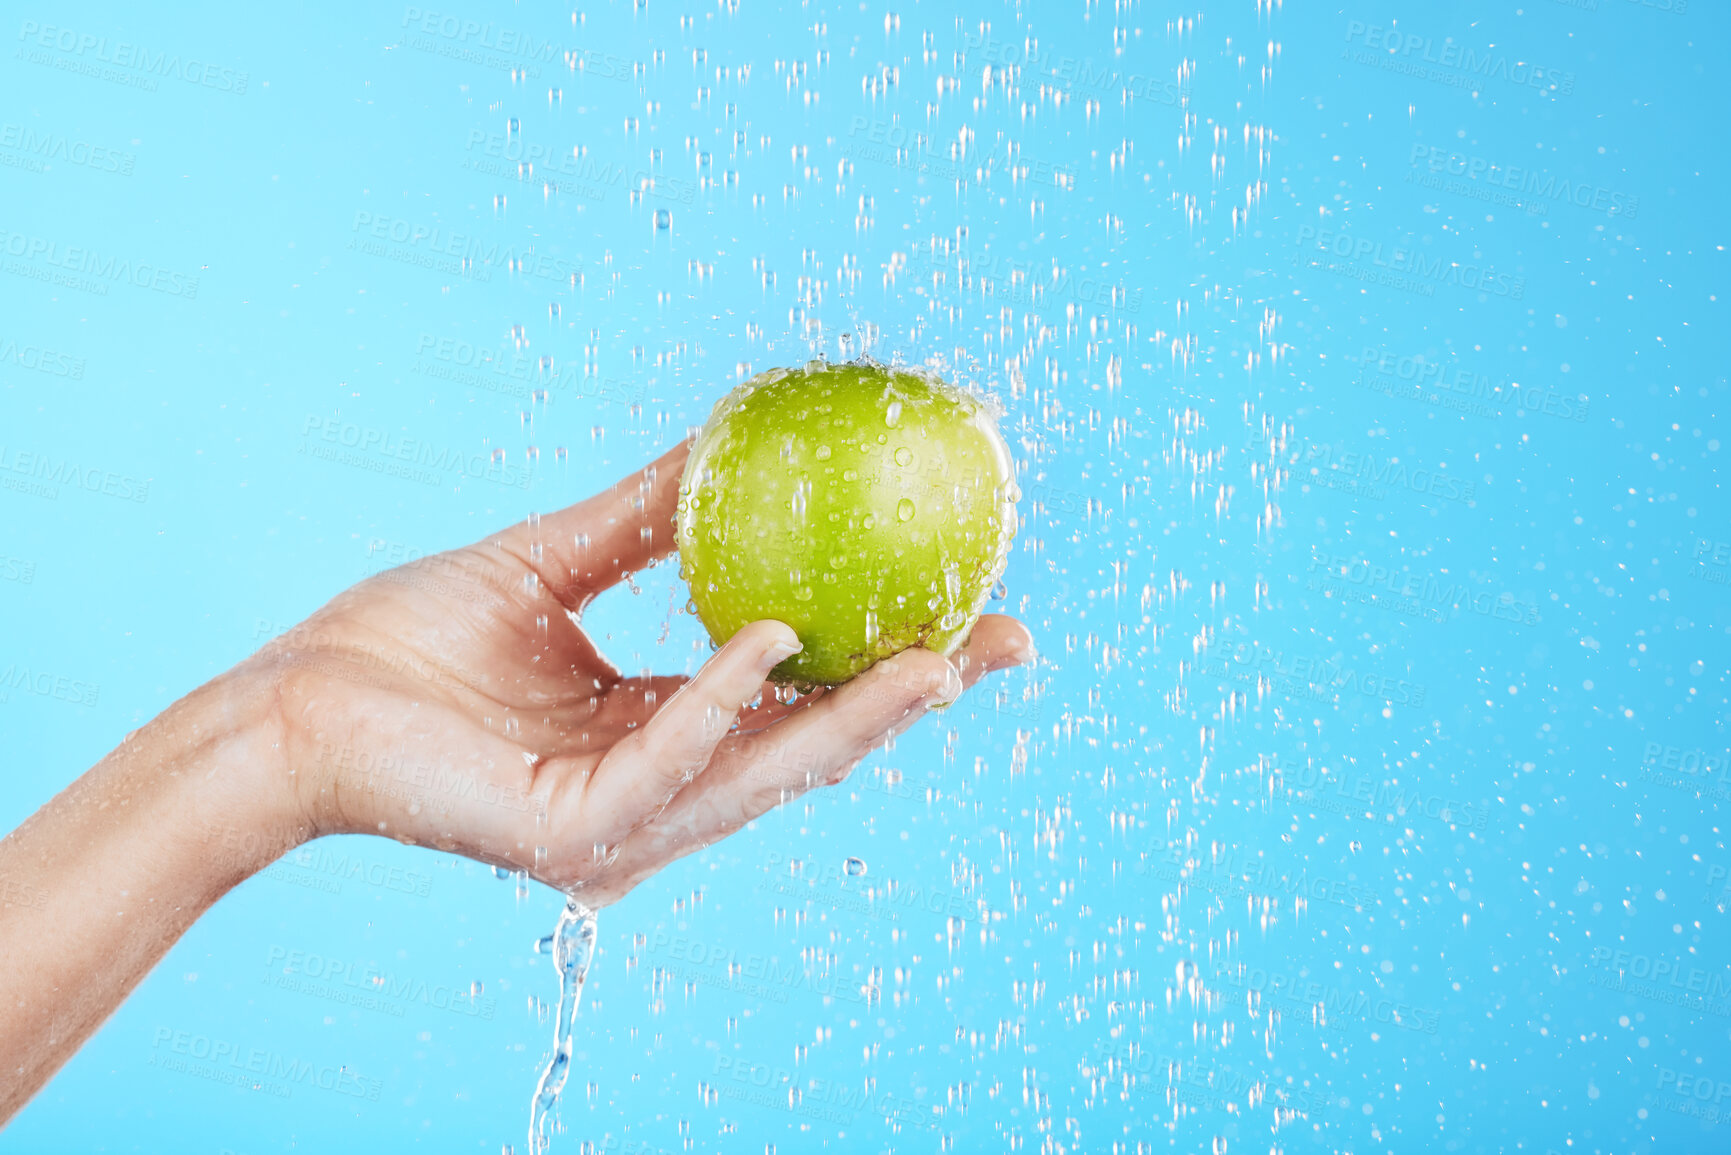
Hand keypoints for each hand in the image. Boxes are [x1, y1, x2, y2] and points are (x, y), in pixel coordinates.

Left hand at [242, 441, 1034, 906]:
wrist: (292, 708)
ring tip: (937, 655)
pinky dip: (724, 705)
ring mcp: (621, 826)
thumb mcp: (547, 568)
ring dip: (856, 717)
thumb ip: (639, 523)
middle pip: (813, 752)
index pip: (800, 707)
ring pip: (764, 775)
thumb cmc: (406, 646)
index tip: (972, 610)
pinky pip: (666, 765)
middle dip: (915, 705)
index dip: (891, 667)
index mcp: (661, 739)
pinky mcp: (571, 835)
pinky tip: (769, 641)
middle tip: (1007, 644)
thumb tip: (722, 442)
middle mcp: (659, 795)